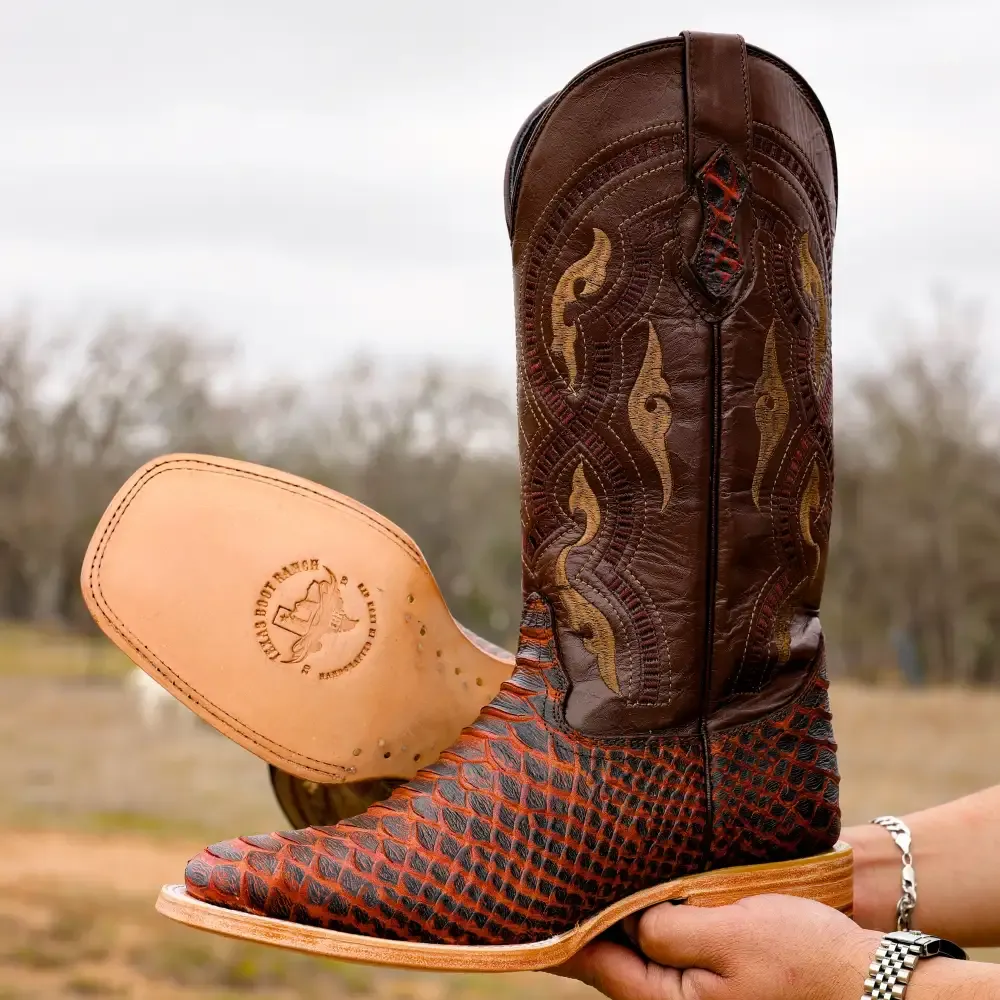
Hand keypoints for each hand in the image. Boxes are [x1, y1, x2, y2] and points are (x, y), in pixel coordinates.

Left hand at [554, 895, 881, 999]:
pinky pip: (669, 950)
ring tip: (586, 881)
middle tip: (550, 884)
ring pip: (640, 954)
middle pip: (613, 961)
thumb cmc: (803, 957)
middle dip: (586, 924)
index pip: (596, 964)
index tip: (526, 911)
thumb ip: (667, 930)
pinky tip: (641, 897)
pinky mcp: (717, 979)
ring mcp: (698, 995)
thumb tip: (625, 922)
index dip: (561, 935)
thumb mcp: (729, 933)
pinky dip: (649, 923)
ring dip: (618, 921)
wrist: (870, 982)